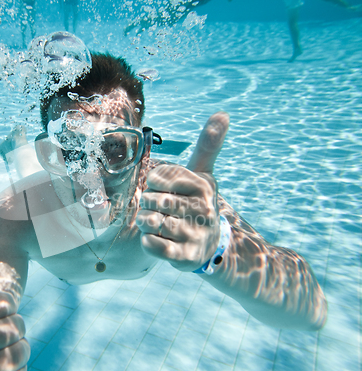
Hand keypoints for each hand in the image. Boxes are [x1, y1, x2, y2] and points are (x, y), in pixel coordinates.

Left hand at [136, 112, 229, 271]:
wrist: (210, 244)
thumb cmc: (198, 202)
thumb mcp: (203, 173)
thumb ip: (209, 145)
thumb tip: (223, 113)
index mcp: (202, 185)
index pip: (158, 177)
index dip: (153, 183)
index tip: (162, 187)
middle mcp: (202, 209)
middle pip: (153, 200)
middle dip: (149, 204)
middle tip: (159, 208)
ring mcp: (195, 234)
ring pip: (150, 222)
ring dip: (146, 222)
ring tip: (157, 222)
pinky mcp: (185, 256)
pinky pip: (152, 245)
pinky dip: (147, 241)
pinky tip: (156, 237)